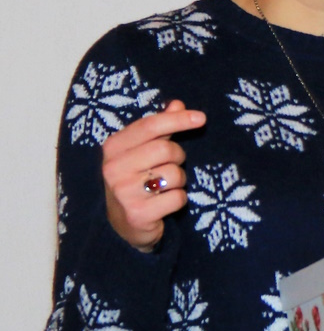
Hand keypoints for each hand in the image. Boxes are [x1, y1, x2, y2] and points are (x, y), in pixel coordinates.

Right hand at [101, 99, 205, 251]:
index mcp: (114, 147)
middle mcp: (114, 168)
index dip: (178, 119)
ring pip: (174, 174)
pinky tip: (164, 204)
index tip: (201, 118)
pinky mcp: (138, 214)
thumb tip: (177, 104)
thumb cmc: (135, 179)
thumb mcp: (141, 151)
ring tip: (165, 187)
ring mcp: (124, 192)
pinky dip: (178, 200)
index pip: (150, 125)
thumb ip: (159, 128)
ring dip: (179, 180)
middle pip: (166, 149)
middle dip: (178, 157)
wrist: (121, 225)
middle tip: (172, 165)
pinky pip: (177, 198)